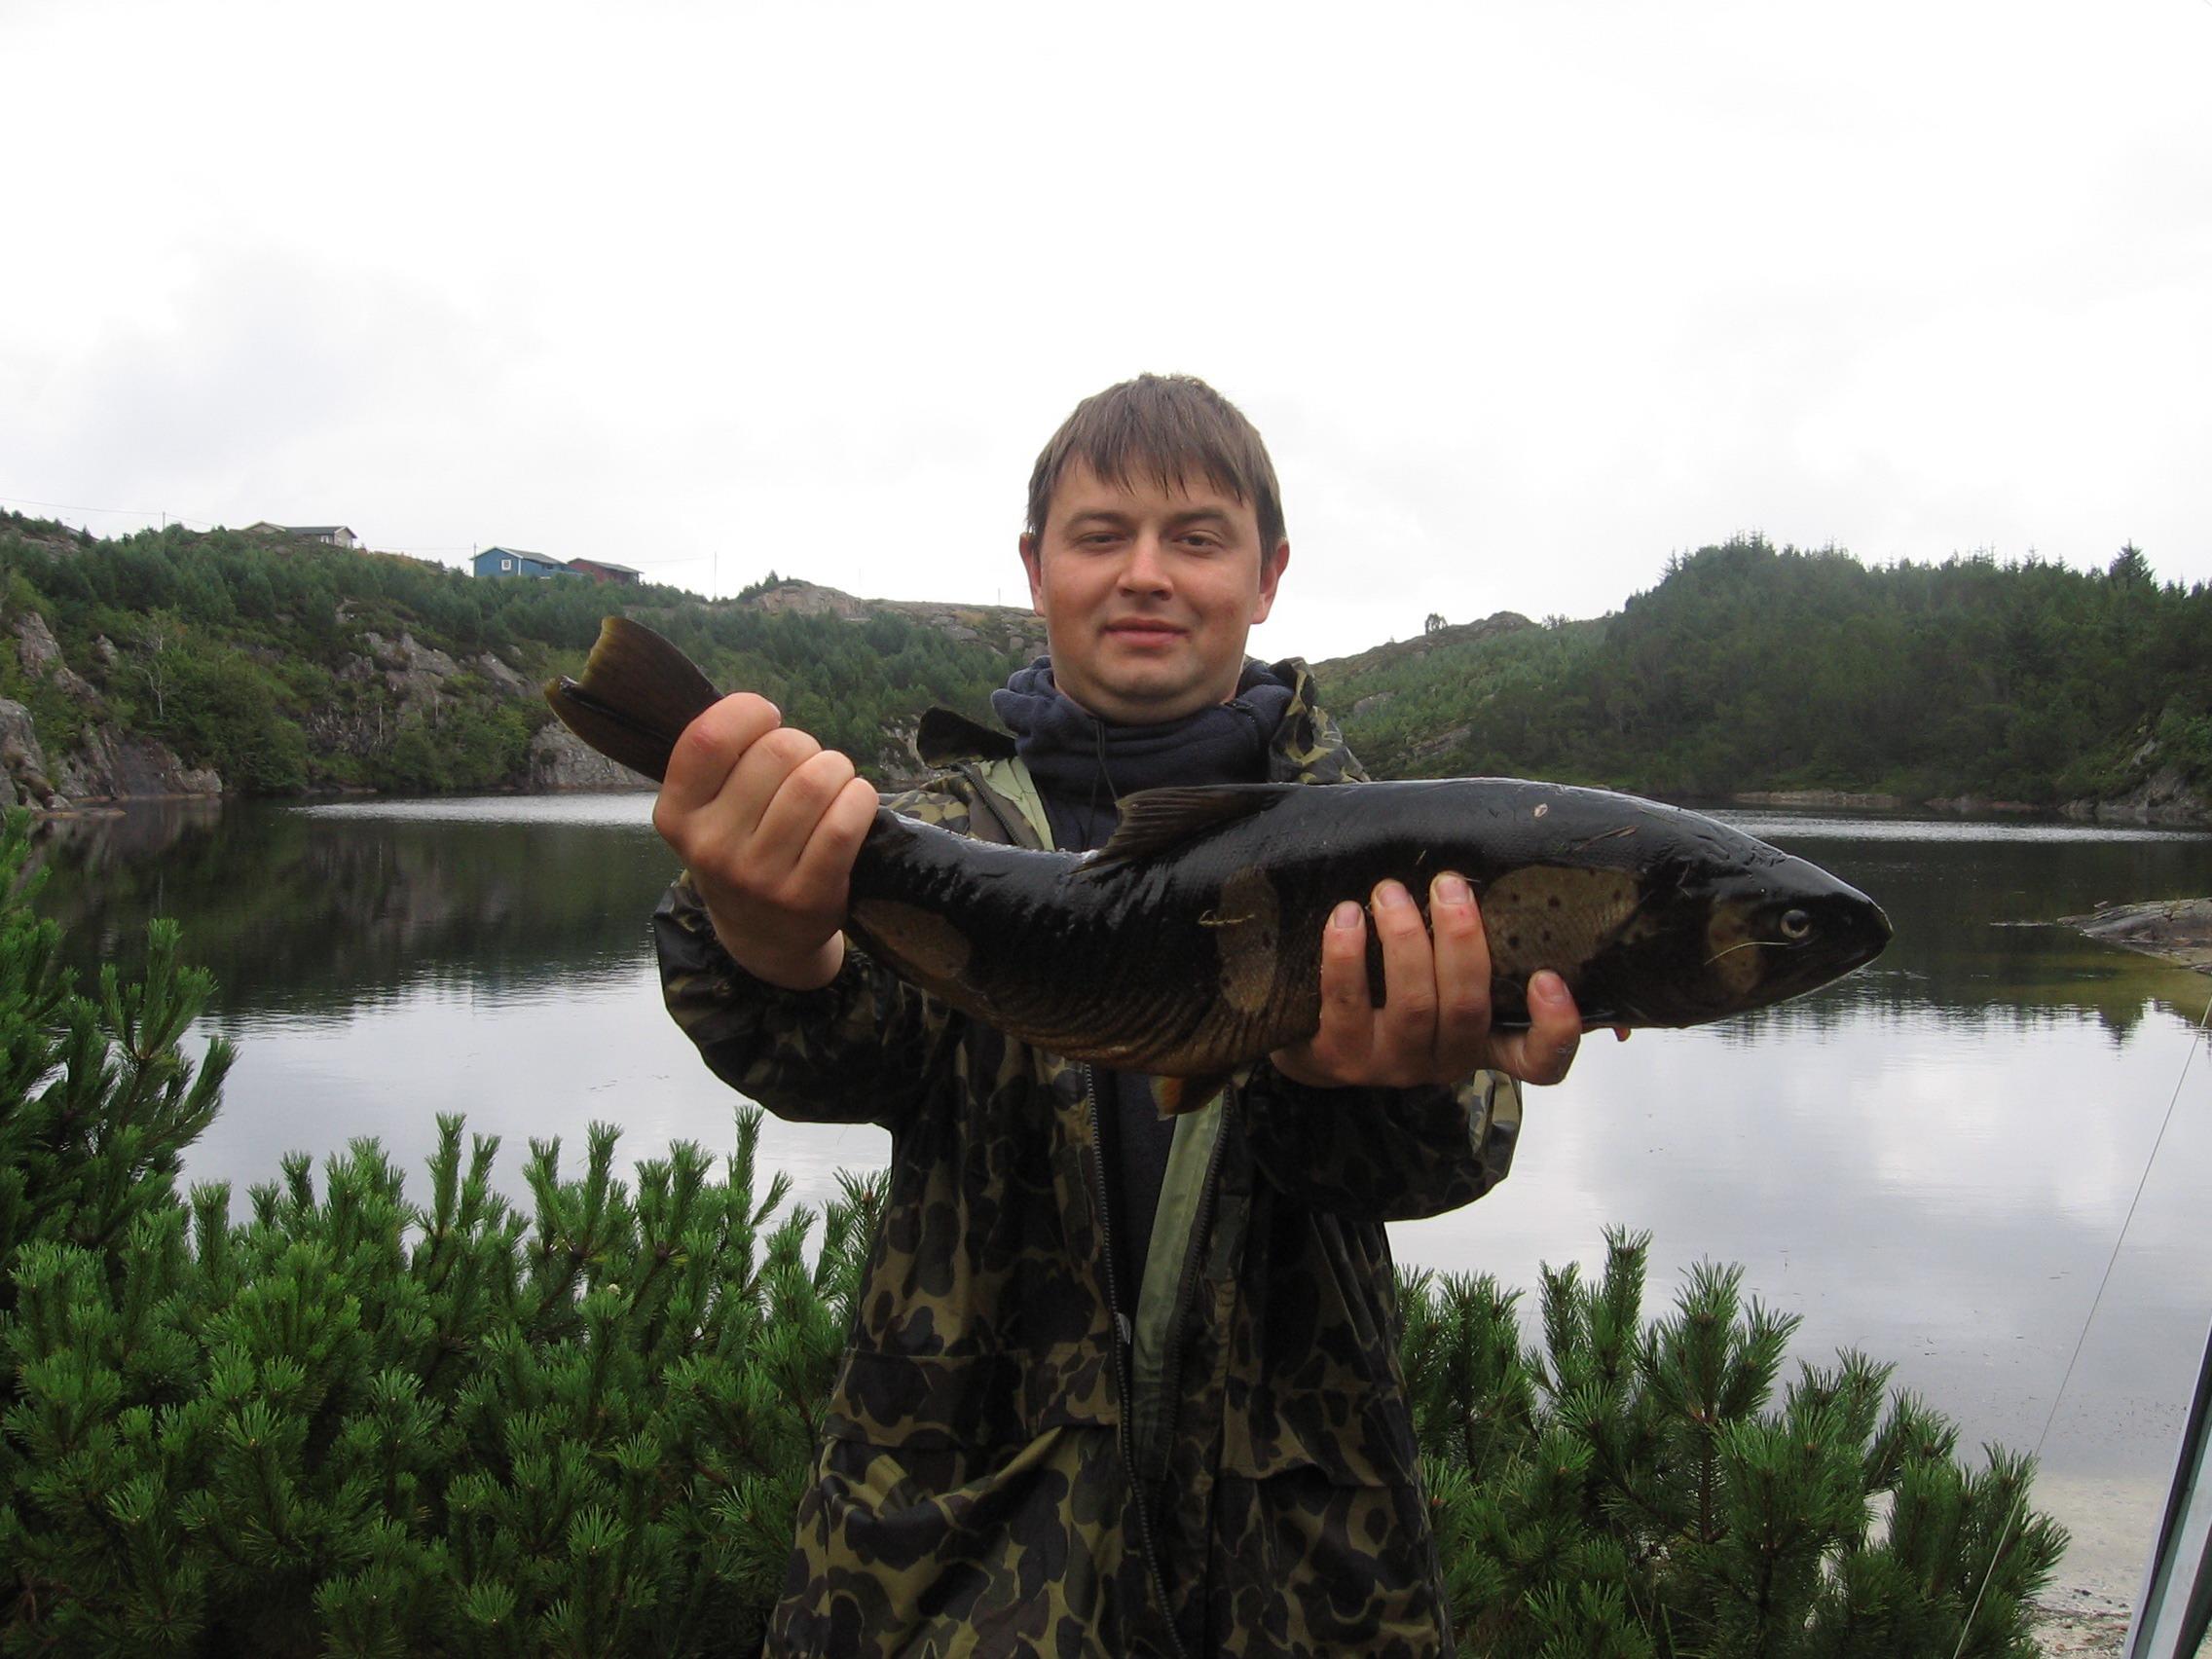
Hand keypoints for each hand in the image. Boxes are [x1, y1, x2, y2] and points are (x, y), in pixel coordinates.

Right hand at [651, 693, 877, 989]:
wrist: (763, 934)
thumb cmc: (741, 848)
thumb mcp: (707, 810)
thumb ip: (721, 760)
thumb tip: (760, 712)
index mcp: (677, 815)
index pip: (709, 737)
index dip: (749, 712)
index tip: (767, 720)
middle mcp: (710, 846)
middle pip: (777, 752)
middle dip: (805, 744)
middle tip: (807, 765)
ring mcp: (758, 876)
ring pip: (815, 782)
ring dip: (837, 769)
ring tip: (833, 783)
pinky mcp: (806, 896)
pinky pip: (845, 822)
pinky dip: (860, 799)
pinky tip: (855, 803)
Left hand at [1270, 872, 1592, 1090]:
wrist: (1317, 1041)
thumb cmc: (1394, 993)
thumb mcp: (1443, 981)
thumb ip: (1471, 948)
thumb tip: (1485, 880)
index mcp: (1485, 1042)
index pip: (1541, 1062)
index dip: (1554, 1028)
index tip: (1547, 977)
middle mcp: (1445, 1060)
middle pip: (1467, 1010)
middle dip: (1460, 940)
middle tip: (1448, 885)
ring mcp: (1392, 1064)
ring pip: (1412, 1005)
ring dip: (1404, 940)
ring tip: (1390, 892)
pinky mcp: (1340, 1056)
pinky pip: (1347, 1002)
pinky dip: (1346, 954)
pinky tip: (1346, 916)